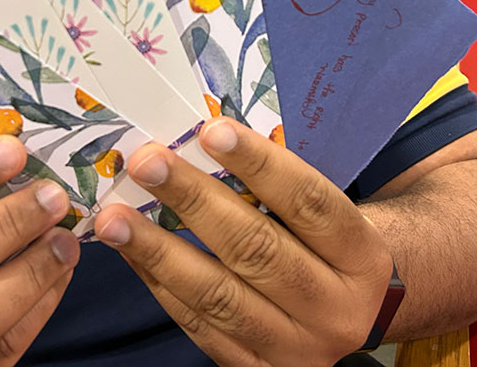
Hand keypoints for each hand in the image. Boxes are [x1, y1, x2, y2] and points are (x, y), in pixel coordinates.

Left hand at [92, 118, 393, 365]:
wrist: (352, 318)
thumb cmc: (327, 246)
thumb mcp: (329, 216)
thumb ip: (279, 186)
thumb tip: (204, 139)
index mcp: (362, 257)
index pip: (309, 203)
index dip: (260, 165)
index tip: (212, 131)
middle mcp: (336, 309)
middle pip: (257, 248)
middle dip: (194, 200)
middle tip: (147, 162)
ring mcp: (297, 349)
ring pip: (218, 296)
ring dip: (158, 249)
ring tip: (114, 216)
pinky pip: (199, 326)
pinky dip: (160, 285)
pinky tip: (132, 253)